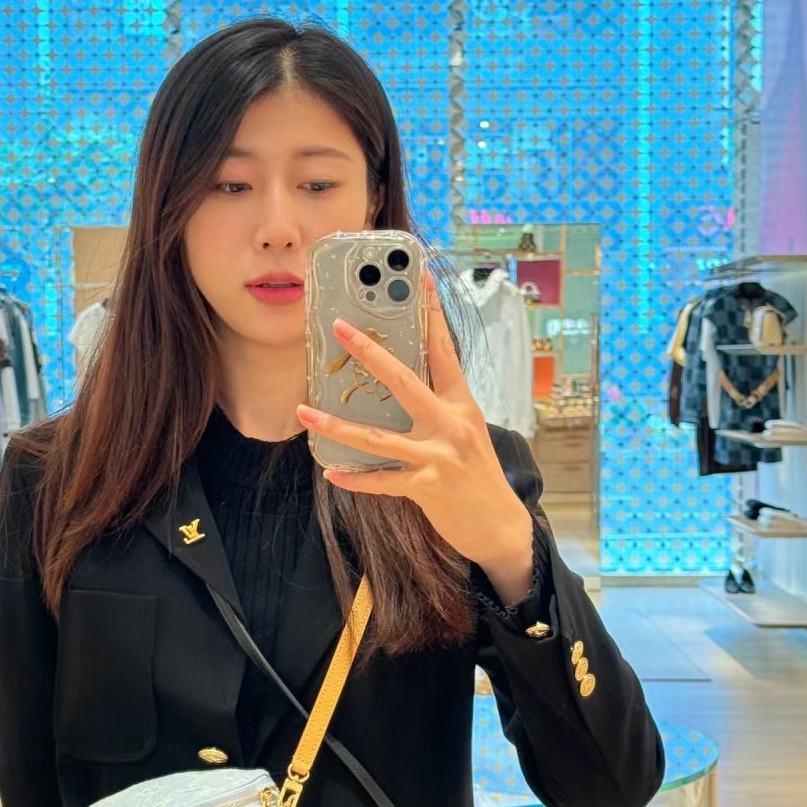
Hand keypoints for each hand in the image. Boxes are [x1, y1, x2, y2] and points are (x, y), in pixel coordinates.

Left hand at [295, 269, 534, 581]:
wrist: (500, 525)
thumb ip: (438, 407)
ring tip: (306, 411)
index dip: (430, 314)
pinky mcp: (427, 489)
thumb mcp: (466, 431)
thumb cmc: (478, 475)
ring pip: (378, 437)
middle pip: (404, 382)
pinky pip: (382, 480)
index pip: (444, 351)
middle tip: (340, 328)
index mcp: (462, 404)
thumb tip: (399, 383)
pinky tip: (331, 472)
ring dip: (337, 425)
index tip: (418, 280)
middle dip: (370, 353)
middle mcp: (451, 425)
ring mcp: (439, 457)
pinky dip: (355, 478)